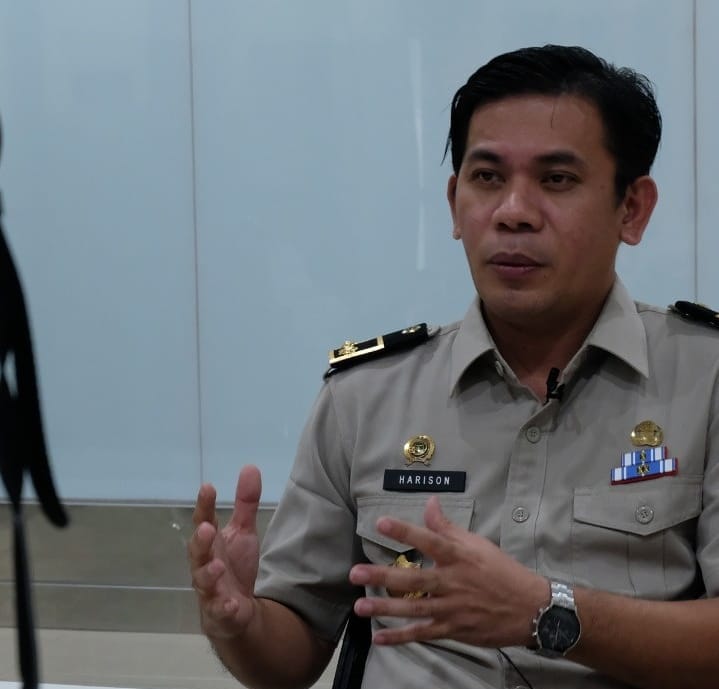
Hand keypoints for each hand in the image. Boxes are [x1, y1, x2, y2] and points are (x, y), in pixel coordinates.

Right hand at [188, 465, 261, 638]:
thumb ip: (245, 503)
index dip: (204, 505)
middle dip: (200, 540)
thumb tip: (250, 466)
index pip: (203, 521)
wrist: (235, 612)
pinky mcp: (219, 612)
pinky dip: (223, 607)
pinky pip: (219, 610)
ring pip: (203, 581)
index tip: (208, 487)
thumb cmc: (234, 566)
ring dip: (209, 573)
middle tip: (206, 529)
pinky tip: (231, 603)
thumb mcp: (244, 531)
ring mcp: (210, 589)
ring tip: (218, 566)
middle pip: (197, 551)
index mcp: (210, 543)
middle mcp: (204, 564)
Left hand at [348, 495, 547, 647]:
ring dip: (385, 609)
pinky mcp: (453, 630)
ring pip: (414, 609)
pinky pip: (423, 634)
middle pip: (414, 579)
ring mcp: (452, 609)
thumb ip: (448, 526)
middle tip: (356, 573)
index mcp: (459, 557)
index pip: (429, 540)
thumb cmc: (501, 571)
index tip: (381, 522)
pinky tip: (379, 638)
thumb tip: (430, 502)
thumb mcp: (477, 544)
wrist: (530, 608)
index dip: (405, 531)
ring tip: (360, 606)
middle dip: (383, 577)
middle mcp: (453, 582)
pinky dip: (401, 638)